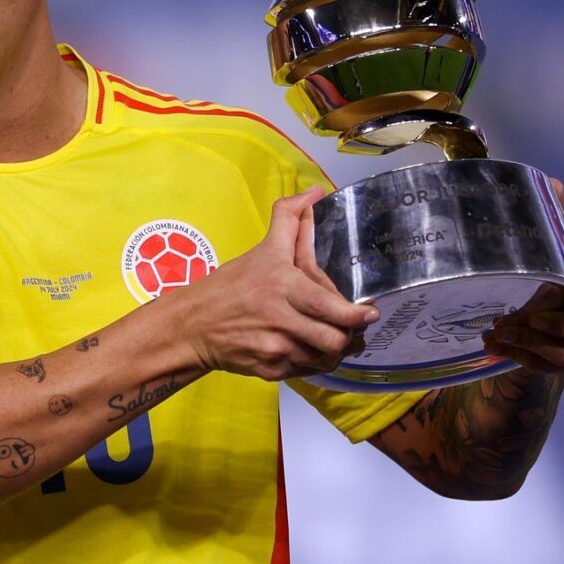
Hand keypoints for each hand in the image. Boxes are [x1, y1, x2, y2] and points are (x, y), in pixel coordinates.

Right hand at [172, 188, 377, 380]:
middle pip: (334, 339)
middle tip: (353, 330)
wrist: (192, 326)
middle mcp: (280, 319)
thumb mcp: (262, 250)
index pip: (330, 307)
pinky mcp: (270, 371)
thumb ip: (290, 219)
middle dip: (349, 337)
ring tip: (333, 340)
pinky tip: (308, 349)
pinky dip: (312, 363)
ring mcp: (275, 348)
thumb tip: (315, 192)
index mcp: (282, 285)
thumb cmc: (230, 286)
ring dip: (333, 351)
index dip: (356, 316)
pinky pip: (306, 371)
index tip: (370, 314)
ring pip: (324, 359)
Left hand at [481, 178, 563, 373]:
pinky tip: (492, 344)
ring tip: (496, 329)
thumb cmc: (559, 281)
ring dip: (525, 341)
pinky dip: (516, 355)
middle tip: (521, 316)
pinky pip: (545, 366)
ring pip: (560, 351)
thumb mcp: (554, 253)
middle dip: (550, 324)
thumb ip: (554, 221)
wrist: (557, 323)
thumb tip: (552, 181)